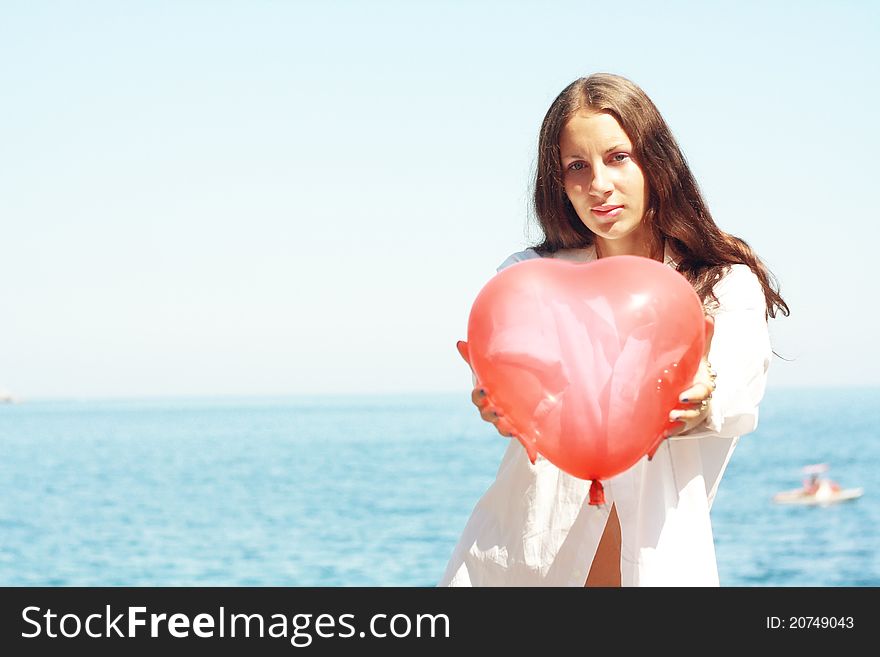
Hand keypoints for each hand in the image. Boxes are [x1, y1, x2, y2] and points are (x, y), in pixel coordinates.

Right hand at [457, 341, 513, 437]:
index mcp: (484, 395)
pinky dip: (513, 433)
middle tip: (497, 409)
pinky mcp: (515, 425)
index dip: (479, 394)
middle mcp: (490, 408)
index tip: (484, 389)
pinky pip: (512, 432)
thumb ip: (474, 358)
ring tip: (509, 424)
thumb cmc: (498, 380)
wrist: (521, 394)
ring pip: (498, 425)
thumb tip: (459, 342)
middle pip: (485, 414)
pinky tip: (517, 432)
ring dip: (501, 425)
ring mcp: (502, 418)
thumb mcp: (488, 369)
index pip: (477, 397)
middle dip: (490, 412)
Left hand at [667, 315, 716, 435]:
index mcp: (703, 386)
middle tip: (672, 413)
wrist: (688, 384)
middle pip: (697, 412)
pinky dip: (666, 438)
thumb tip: (710, 317)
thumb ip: (705, 337)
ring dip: (677, 426)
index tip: (681, 397)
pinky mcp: (677, 423)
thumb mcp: (699, 354)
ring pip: (687, 423)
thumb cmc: (693, 368)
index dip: (694, 396)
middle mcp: (699, 403)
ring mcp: (689, 415)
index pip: (703, 393)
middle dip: (686, 414)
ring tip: (666, 426)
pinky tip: (656, 443)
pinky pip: (674, 433)